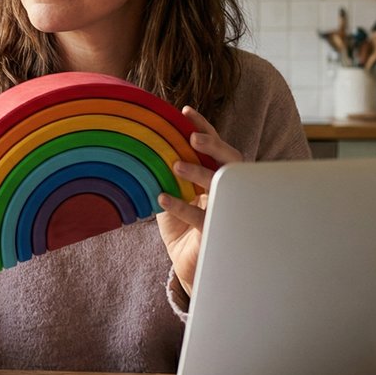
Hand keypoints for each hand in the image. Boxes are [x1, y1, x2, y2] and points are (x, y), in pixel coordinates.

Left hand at [156, 106, 242, 294]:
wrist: (187, 263)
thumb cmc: (182, 225)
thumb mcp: (171, 192)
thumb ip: (165, 172)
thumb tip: (143, 146)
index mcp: (216, 174)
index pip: (215, 145)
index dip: (204, 127)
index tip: (185, 111)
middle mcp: (226, 189)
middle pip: (232, 161)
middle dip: (214, 146)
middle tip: (192, 138)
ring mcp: (225, 210)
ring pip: (223, 186)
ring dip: (200, 172)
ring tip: (176, 165)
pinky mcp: (216, 232)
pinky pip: (202, 218)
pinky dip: (182, 206)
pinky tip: (163, 198)